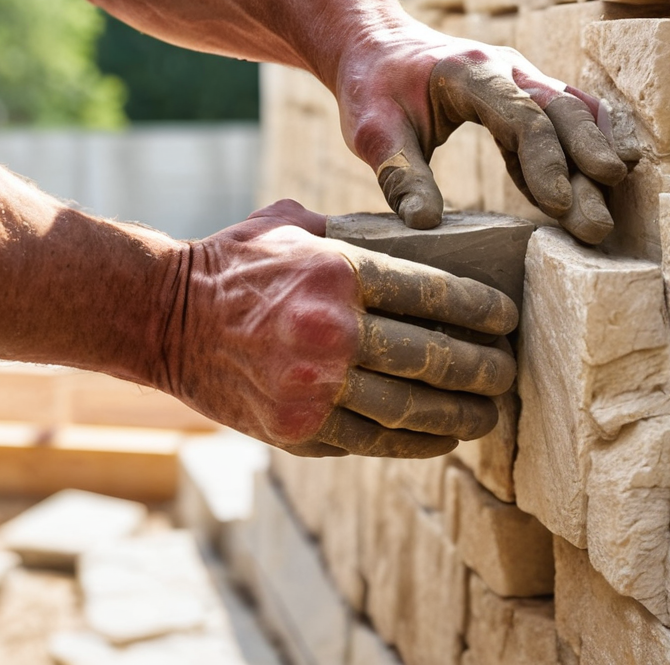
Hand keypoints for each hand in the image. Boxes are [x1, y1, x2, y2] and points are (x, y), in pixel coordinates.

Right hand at [158, 200, 517, 457]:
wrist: (162, 318)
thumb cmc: (231, 267)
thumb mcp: (289, 227)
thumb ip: (349, 234)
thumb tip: (404, 235)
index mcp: (337, 274)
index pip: (432, 293)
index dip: (480, 310)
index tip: (506, 318)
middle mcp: (331, 332)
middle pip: (433, 356)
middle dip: (483, 367)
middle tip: (508, 371)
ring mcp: (314, 387)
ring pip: (411, 408)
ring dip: (461, 413)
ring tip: (489, 412)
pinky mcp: (297, 428)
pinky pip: (373, 440)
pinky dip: (414, 442)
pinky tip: (441, 437)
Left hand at [335, 17, 629, 243]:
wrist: (375, 44)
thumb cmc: (372, 88)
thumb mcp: (372, 132)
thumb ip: (398, 175)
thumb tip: (424, 225)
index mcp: (472, 73)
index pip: (522, 116)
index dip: (545, 161)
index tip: (560, 206)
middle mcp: (507, 68)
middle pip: (562, 114)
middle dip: (585, 169)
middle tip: (599, 226)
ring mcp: (521, 78)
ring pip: (572, 115)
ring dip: (593, 160)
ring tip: (610, 211)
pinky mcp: (523, 95)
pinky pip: (562, 121)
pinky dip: (579, 152)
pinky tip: (592, 189)